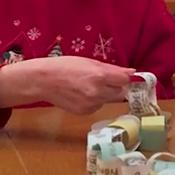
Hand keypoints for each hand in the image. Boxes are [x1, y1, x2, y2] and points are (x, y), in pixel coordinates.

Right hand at [0, 56, 133, 114]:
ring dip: (106, 94)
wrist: (43, 81)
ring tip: (89, 85)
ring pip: (109, 100)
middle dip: (117, 87)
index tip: (122, 76)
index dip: (125, 78)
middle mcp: (98, 92)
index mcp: (100, 76)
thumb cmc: (65, 66)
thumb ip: (112, 69)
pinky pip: (98, 106)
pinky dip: (95, 101)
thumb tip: (132, 73)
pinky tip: (82, 93)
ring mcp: (91, 104)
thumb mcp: (90, 62)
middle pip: (121, 93)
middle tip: (106, 80)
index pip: (125, 80)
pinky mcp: (85, 112)